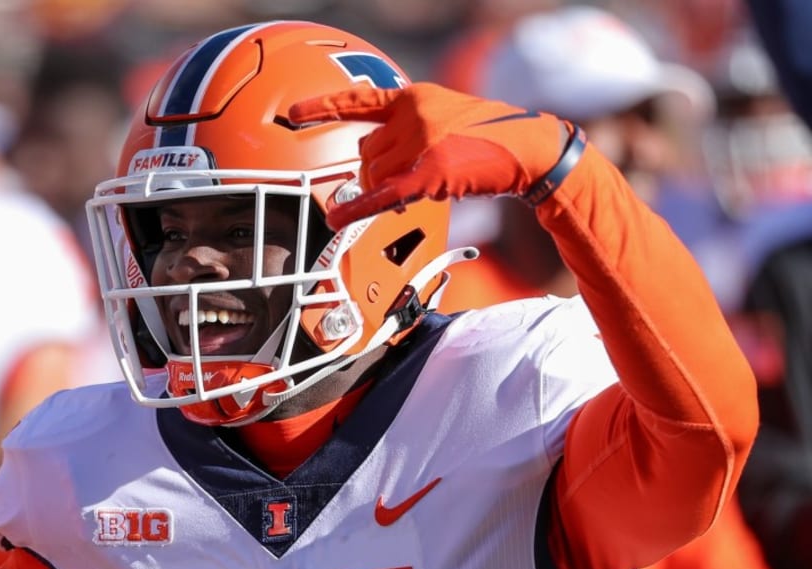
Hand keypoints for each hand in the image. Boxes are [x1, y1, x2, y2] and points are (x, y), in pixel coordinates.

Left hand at [287, 83, 573, 229]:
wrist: (526, 148)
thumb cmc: (486, 136)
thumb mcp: (443, 116)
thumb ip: (407, 127)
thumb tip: (372, 157)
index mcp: (412, 97)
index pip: (358, 101)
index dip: (323, 108)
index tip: (293, 115)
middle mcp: (413, 114)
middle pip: (365, 154)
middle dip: (376, 174)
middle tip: (404, 181)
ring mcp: (421, 142)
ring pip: (374, 176)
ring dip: (386, 190)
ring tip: (417, 189)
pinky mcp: (430, 172)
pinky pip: (383, 194)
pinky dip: (357, 209)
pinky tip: (336, 220)